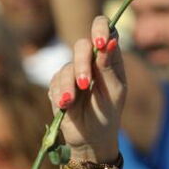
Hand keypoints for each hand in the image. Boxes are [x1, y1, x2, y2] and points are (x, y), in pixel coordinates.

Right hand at [48, 16, 125, 161]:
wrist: (90, 139)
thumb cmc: (108, 113)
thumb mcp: (114, 92)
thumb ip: (109, 67)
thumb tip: (111, 41)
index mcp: (110, 59)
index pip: (107, 30)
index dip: (101, 29)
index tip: (99, 42)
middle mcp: (91, 61)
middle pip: (81, 45)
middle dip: (81, 63)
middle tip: (85, 83)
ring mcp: (74, 72)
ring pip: (66, 66)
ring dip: (68, 85)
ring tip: (71, 102)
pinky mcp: (59, 85)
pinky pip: (55, 81)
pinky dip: (60, 93)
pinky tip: (65, 106)